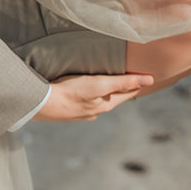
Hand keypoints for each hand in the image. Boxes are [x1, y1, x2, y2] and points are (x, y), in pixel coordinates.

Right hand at [35, 71, 153, 121]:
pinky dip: (87, 96)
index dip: (136, 83)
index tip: (144, 76)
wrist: (40, 103)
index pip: (128, 93)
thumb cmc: (71, 92)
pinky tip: (82, 93)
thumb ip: (124, 81)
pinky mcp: (68, 111)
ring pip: (97, 101)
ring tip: (103, 83)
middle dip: (119, 88)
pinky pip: (82, 102)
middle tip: (125, 77)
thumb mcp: (100, 83)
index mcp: (106, 105)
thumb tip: (150, 80)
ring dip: (102, 92)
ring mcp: (82, 113)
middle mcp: (96, 111)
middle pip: (113, 97)